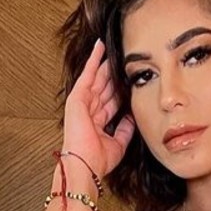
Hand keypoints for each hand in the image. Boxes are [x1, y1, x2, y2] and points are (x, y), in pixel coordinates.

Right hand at [61, 39, 135, 178]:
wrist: (85, 164)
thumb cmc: (98, 160)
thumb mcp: (118, 143)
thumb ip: (125, 129)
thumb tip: (132, 116)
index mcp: (97, 123)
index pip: (111, 101)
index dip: (120, 89)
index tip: (129, 78)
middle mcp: (89, 111)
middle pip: (105, 87)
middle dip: (113, 72)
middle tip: (123, 56)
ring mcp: (82, 103)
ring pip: (98, 78)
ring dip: (105, 63)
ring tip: (113, 46)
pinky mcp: (78, 97)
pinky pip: (87, 74)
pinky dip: (93, 60)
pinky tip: (99, 46)